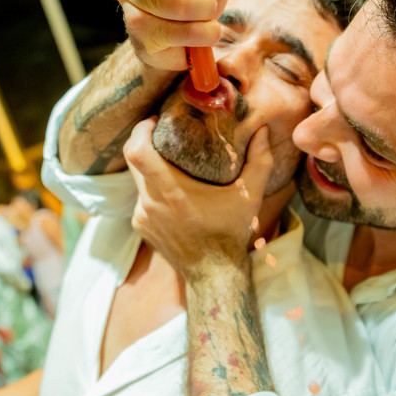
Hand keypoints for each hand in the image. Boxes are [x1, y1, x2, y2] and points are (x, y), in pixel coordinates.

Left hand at [124, 117, 272, 276]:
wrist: (213, 274)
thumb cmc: (231, 234)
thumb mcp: (250, 197)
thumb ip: (259, 161)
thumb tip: (262, 130)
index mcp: (171, 191)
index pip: (137, 152)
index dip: (140, 131)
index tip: (155, 122)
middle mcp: (150, 202)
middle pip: (132, 160)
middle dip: (143, 142)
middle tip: (162, 132)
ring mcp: (142, 216)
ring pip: (138, 179)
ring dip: (150, 168)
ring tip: (171, 161)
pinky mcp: (140, 226)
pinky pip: (141, 198)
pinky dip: (153, 190)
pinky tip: (173, 192)